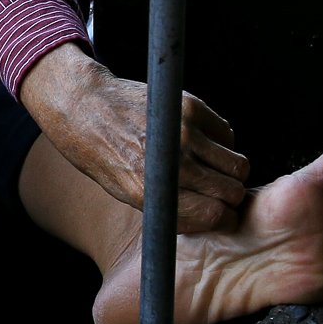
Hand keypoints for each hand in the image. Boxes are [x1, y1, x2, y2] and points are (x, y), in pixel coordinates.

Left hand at [20, 42, 249, 232]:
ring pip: (238, 164)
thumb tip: (214, 217)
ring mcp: (184, 134)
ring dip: (231, 170)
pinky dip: (221, 142)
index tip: (222, 214)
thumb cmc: (103, 154)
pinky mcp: (191, 107)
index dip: (224, 218)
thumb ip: (166, 206)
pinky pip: (228, 134)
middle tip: (218, 190)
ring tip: (211, 167)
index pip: (213, 215)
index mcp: (149, 192)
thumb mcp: (125, 192)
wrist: (84, 106)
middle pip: (232, 191)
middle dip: (230, 195)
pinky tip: (200, 141)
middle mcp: (170, 165)